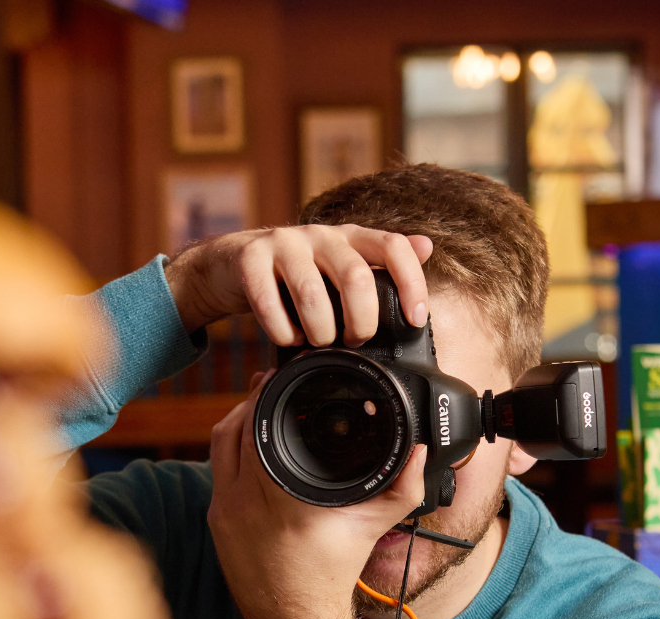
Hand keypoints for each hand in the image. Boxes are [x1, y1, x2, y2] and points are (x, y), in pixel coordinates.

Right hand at [164, 225, 432, 347]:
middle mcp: (321, 235)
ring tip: (317, 343)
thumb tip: (427, 247)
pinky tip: (286, 339)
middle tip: (355, 341)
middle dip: (361, 320)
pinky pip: (268, 301)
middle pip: (356, 276)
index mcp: (350, 238)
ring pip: (312, 294)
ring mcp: (284, 243)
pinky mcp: (250, 258)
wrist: (232, 266)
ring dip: (318, 331)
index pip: (393, 248)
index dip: (411, 283)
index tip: (416, 320)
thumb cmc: (294, 276)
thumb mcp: (340, 268)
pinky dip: (280, 330)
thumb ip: (381, 263)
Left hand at [208, 373, 427, 618]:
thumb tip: (417, 451)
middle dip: (250, 401)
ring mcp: (225, 511)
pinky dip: (231, 451)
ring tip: (258, 407)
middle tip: (269, 385)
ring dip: (236, 422)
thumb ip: (402, 487)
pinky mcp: (216, 521)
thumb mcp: (372, 527)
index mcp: (283, 499)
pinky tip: (250, 444)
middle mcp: (246, 502)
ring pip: (218, 445)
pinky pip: (217, 470)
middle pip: (233, 428)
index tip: (277, 377)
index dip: (265, 394)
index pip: (259, 427)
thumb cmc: (333, 574)